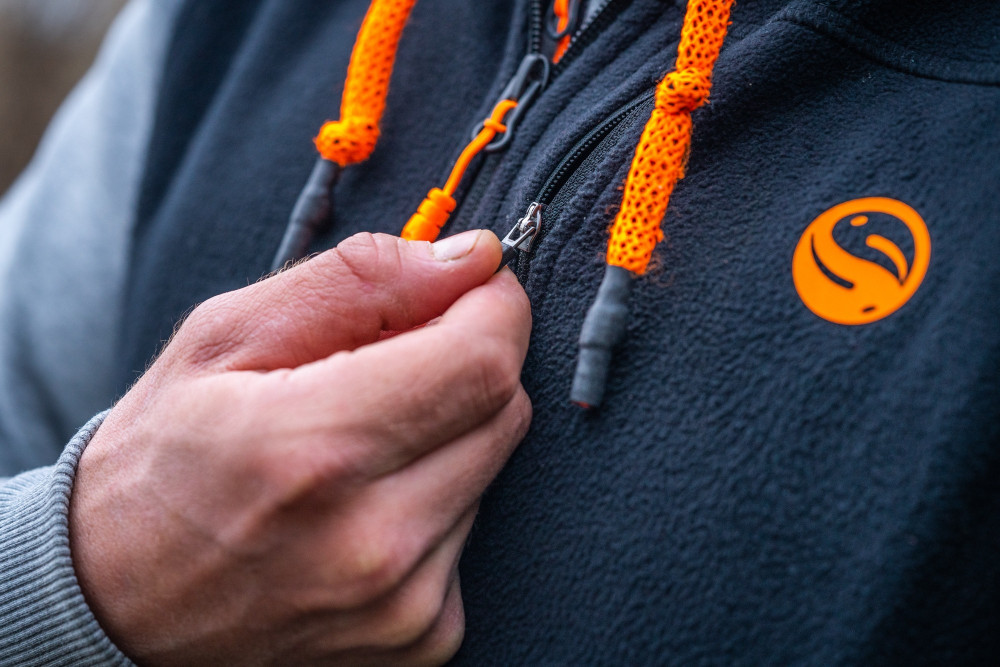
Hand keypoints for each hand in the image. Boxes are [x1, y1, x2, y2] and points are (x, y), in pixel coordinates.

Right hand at [69, 230, 531, 664]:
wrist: (116, 603)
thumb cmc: (163, 457)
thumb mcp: (226, 337)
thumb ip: (358, 283)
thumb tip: (472, 259)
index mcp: (311, 448)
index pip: (480, 361)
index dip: (493, 308)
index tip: (471, 288)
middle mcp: (370, 540)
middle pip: (503, 411)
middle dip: (469, 363)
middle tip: (396, 361)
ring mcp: (400, 603)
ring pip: (491, 468)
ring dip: (447, 435)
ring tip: (360, 445)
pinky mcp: (419, 638)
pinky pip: (471, 533)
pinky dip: (436, 500)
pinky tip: (365, 507)